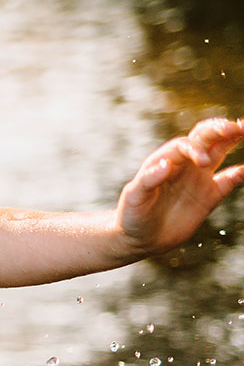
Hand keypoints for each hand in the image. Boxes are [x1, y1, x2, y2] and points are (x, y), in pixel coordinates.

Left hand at [116, 117, 243, 256]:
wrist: (140, 239)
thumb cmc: (132, 215)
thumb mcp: (135, 197)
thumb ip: (148, 180)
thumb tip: (166, 164)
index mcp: (165, 160)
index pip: (185, 145)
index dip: (196, 149)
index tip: (204, 162)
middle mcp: (184, 165)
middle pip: (205, 138)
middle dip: (220, 129)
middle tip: (236, 126)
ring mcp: (198, 178)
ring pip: (219, 151)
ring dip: (232, 139)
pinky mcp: (210, 195)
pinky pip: (230, 179)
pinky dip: (240, 173)